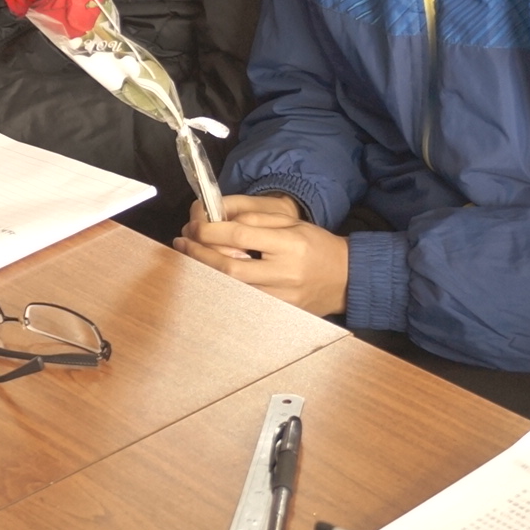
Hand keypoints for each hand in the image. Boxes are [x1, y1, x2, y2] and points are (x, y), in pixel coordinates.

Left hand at [175, 196, 348, 314]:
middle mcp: (285, 273)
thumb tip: (218, 216)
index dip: (211, 231)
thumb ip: (255, 218)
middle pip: (229, 267)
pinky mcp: (279, 313)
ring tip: (190, 257)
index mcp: (290, 244)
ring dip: (205, 272)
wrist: (345, 278)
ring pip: (231, 288)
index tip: (195, 226)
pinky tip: (209, 277)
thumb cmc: (316, 245)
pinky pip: (242, 301)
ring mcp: (281, 298)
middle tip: (183, 241)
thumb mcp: (291, 221)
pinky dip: (221, 288)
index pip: (240, 236)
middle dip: (200, 254)